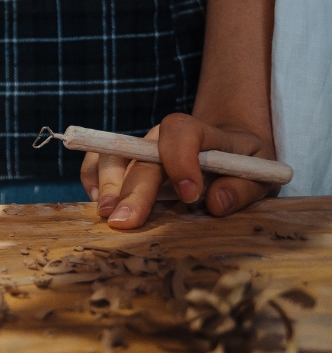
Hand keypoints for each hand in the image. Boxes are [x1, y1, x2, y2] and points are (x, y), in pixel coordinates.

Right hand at [81, 113, 277, 229]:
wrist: (227, 149)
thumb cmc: (244, 164)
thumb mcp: (261, 174)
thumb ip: (242, 187)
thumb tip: (215, 204)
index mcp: (201, 133)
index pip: (180, 131)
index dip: (180, 160)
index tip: (190, 196)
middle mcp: (162, 137)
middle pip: (139, 154)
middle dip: (132, 189)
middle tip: (124, 222)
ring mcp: (139, 148)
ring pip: (112, 155)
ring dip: (106, 185)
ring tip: (106, 214)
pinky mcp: (124, 161)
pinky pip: (97, 162)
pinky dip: (92, 180)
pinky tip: (98, 204)